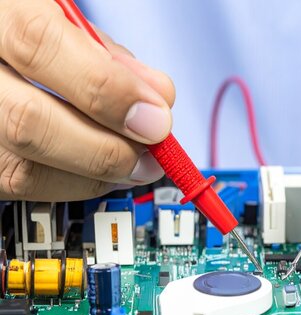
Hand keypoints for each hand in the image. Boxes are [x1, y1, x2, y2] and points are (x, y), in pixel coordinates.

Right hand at [0, 0, 174, 200]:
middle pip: (27, 121)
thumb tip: (157, 97)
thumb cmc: (29, 31)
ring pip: (22, 167)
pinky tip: (101, 172)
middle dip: (107, 148)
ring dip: (94, 175)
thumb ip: (104, 53)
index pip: (41, 47)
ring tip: (136, 166)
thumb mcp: (65, 20)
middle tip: (152, 152)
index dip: (108, 90)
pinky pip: (19, 184)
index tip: (156, 118)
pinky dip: (72, 184)